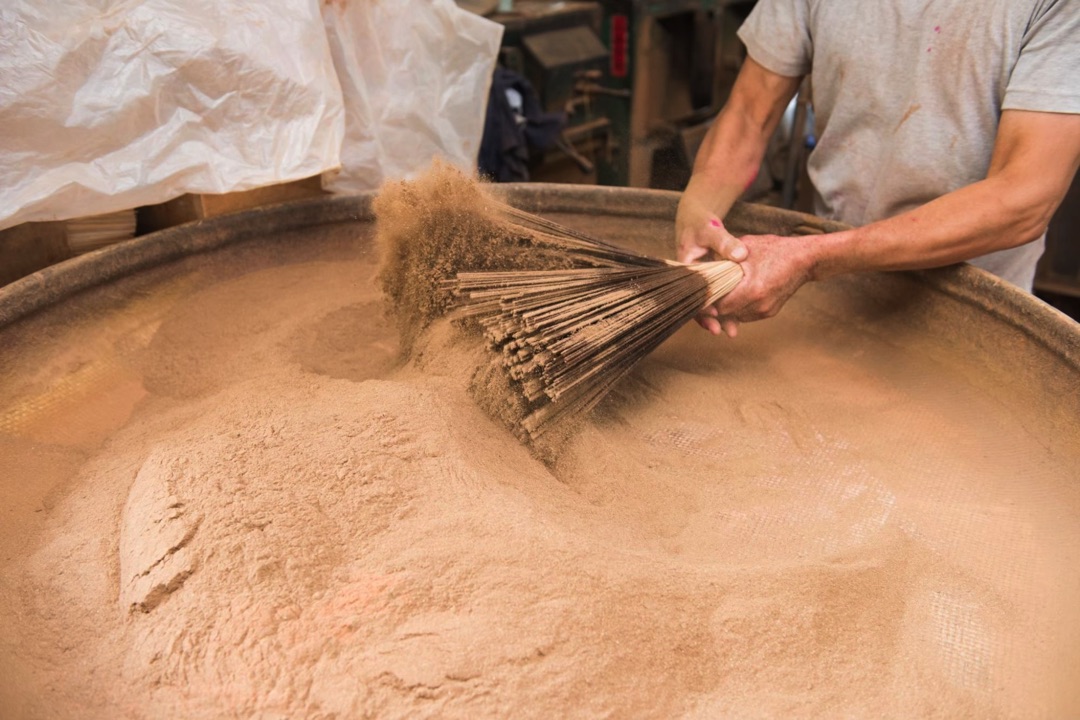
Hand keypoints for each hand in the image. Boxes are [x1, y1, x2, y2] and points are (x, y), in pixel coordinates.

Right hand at [675, 196, 748, 336]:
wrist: (694, 219)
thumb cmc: (699, 224)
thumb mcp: (711, 231)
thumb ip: (725, 242)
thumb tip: (741, 255)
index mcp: (685, 269)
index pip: (691, 294)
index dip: (703, 307)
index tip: (716, 317)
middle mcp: (690, 279)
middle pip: (699, 303)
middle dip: (712, 319)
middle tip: (726, 332)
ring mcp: (699, 281)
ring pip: (708, 302)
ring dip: (719, 316)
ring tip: (732, 331)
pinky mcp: (707, 280)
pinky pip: (715, 295)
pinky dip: (725, 304)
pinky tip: (736, 315)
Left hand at [708, 233, 815, 335]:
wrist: (805, 260)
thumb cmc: (775, 250)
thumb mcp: (747, 247)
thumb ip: (725, 257)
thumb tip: (706, 265)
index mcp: (753, 289)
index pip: (721, 306)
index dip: (710, 301)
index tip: (703, 293)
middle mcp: (759, 304)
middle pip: (727, 314)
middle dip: (717, 305)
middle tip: (709, 294)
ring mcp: (765, 310)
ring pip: (736, 316)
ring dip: (728, 308)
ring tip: (723, 292)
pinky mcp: (769, 312)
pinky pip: (747, 315)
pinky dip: (739, 307)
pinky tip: (737, 294)